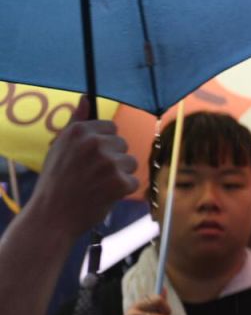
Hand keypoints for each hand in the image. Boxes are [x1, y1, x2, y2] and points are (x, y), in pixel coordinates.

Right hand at [32, 98, 138, 234]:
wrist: (52, 216)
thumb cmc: (57, 181)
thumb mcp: (60, 147)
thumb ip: (76, 122)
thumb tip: (86, 98)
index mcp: (79, 131)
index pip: (111, 128)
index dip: (104, 144)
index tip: (91, 158)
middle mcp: (94, 143)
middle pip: (123, 144)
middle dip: (113, 160)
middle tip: (91, 176)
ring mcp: (108, 162)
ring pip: (131, 163)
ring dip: (119, 175)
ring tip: (96, 186)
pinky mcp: (119, 182)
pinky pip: (133, 182)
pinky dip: (122, 191)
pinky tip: (103, 196)